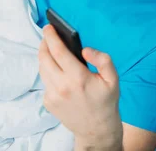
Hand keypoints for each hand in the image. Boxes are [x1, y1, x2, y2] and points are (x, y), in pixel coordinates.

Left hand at [38, 25, 122, 149]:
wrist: (96, 128)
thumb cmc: (106, 101)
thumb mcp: (113, 78)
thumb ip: (103, 60)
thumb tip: (85, 50)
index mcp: (77, 78)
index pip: (58, 52)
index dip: (51, 37)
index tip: (49, 27)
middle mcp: (61, 86)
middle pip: (44, 58)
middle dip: (44, 44)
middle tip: (48, 35)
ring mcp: (52, 95)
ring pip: (42, 69)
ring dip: (44, 57)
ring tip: (51, 50)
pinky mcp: (48, 102)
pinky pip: (45, 81)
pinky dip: (49, 72)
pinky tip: (58, 71)